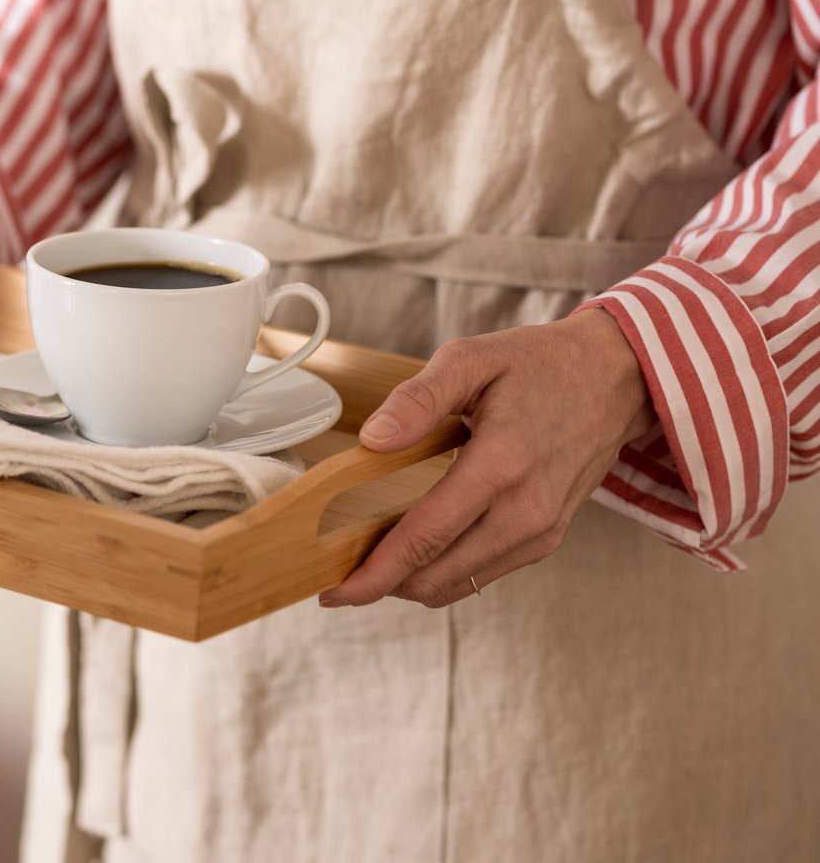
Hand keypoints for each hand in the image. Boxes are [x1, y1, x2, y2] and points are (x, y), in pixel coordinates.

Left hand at [320, 308, 654, 609]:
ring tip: (369, 559)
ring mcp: (540, 531)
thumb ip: (418, 398)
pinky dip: (442, 571)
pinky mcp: (546, 539)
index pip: (426, 535)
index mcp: (501, 463)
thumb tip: (372, 439)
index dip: (375, 570)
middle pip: (437, 575)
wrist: (614, 379)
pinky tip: (416, 547)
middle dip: (381, 584)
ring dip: (410, 581)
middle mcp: (525, 510)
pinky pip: (483, 573)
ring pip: (458, 584)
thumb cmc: (541, 364)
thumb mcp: (472, 358)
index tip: (333, 589)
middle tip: (336, 572)